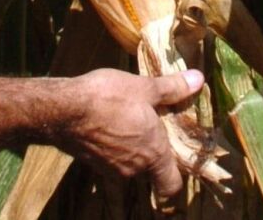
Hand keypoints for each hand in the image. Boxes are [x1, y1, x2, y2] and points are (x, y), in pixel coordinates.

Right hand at [58, 68, 203, 198]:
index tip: (176, 158)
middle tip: (151, 126)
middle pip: (150, 170)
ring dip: (130, 148)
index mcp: (153, 154)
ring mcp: (110, 169)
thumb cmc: (109, 98)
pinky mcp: (91, 163)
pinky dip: (111, 146)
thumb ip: (174, 88)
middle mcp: (133, 169)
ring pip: (129, 164)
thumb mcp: (145, 87)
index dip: (176, 175)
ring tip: (126, 120)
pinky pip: (109, 159)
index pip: (171, 185)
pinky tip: (105, 123)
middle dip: (151, 152)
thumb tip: (199, 79)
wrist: (63, 110)